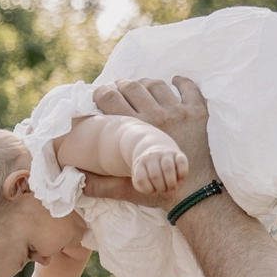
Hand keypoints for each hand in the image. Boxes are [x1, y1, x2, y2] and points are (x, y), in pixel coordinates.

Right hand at [93, 77, 214, 208]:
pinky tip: (175, 82)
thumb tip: (79, 182)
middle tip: (119, 87)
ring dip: (147, 82)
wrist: (197, 194)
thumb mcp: (127, 189)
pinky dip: (181, 83)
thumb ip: (101, 186)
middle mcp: (155, 116)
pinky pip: (188, 89)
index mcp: (135, 131)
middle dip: (122, 85)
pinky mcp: (197, 113)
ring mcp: (178, 112)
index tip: (99, 94)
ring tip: (142, 86)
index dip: (101, 93)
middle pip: (133, 87)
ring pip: (157, 85)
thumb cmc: (162, 194)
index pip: (110, 99)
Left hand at [132, 141, 188, 195]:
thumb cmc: (148, 172)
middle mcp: (152, 156)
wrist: (156, 152)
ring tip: (172, 189)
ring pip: (168, 168)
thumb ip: (141, 185)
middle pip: (155, 175)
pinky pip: (181, 162)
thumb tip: (153, 189)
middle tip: (165, 191)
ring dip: (171, 183)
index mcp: (140, 163)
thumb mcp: (140, 178)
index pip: (141, 179)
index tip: (153, 190)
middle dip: (161, 188)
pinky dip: (182, 174)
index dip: (148, 189)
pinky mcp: (178, 153)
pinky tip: (180, 180)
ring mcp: (165, 153)